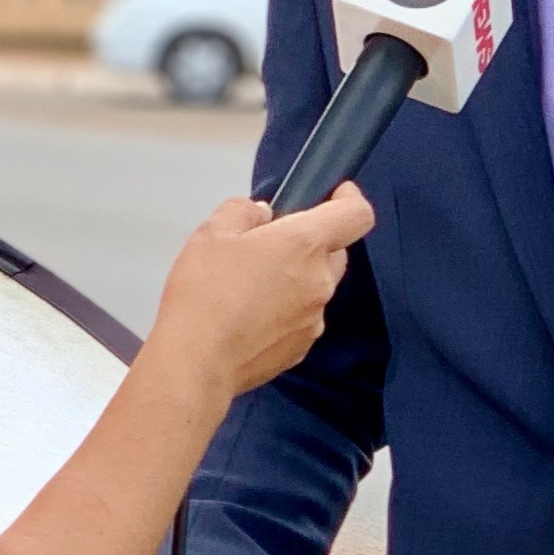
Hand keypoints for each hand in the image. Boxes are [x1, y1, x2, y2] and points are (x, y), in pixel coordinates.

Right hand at [144, 186, 374, 411]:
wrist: (197, 360)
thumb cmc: (204, 294)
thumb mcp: (213, 231)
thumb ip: (244, 211)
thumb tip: (260, 216)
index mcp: (305, 244)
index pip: (356, 215)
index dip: (351, 199)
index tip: (337, 193)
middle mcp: (319, 281)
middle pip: (335, 252)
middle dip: (311, 243)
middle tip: (271, 243)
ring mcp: (314, 319)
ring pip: (316, 287)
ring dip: (295, 279)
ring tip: (249, 285)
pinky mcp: (301, 347)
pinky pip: (302, 318)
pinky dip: (284, 311)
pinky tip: (248, 314)